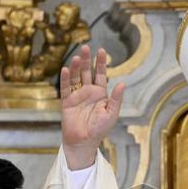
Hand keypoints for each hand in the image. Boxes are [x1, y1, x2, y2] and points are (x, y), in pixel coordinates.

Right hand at [59, 45, 125, 169]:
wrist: (85, 142)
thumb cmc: (100, 129)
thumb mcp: (111, 113)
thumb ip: (116, 99)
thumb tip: (122, 83)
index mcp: (100, 94)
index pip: (100, 74)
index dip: (100, 63)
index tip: (101, 50)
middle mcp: (88, 92)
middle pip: (87, 72)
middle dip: (87, 60)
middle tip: (86, 47)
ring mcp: (77, 96)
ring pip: (76, 77)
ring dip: (76, 67)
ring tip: (77, 57)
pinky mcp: (66, 102)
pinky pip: (65, 88)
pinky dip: (65, 79)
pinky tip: (65, 69)